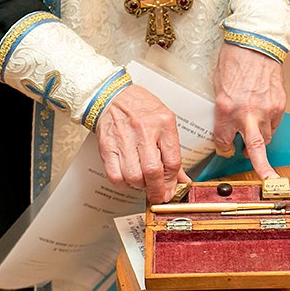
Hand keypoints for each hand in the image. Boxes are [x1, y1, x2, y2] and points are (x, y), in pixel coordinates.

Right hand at [95, 84, 185, 203]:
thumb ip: (172, 152)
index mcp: (163, 123)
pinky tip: (127, 177)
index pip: (172, 162)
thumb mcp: (164, 123)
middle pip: (153, 172)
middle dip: (157, 191)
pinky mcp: (107, 146)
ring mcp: (124, 138)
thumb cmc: (140, 108)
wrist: (113, 95)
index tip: (170, 190)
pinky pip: (115, 176)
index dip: (172, 182)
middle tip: (158, 195)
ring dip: (140, 186)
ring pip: (134, 177)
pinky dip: (123, 183)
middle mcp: (144, 130)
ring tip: (142, 180)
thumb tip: (182, 180)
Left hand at [212, 44, 285, 179]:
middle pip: (255, 149)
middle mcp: (247, 112)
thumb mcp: (218, 87)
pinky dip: (268, 123)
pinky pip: (274, 123)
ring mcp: (266, 109)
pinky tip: (262, 113)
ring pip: (266, 138)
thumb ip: (222, 111)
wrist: (255, 43)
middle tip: (269, 183)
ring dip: (258, 139)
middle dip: (263, 169)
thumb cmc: (233, 61)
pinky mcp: (280, 104)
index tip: (226, 148)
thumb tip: (225, 128)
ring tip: (253, 131)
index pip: (223, 141)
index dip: (223, 148)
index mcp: (225, 108)